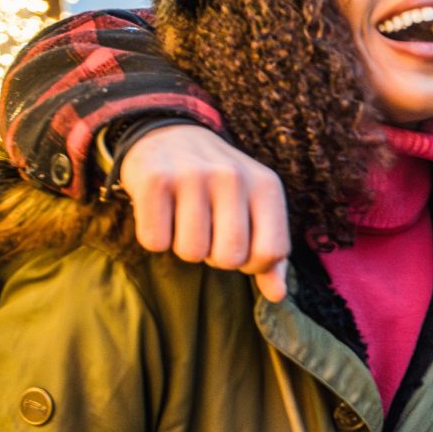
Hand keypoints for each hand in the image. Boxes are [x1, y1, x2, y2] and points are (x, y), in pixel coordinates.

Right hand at [118, 124, 291, 301]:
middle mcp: (233, 176)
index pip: (271, 252)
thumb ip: (269, 252)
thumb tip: (277, 296)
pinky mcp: (154, 180)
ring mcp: (193, 176)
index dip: (251, 264)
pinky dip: (154, 236)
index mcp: (266, 185)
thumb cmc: (219, 184)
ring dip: (183, 246)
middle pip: (229, 258)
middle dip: (215, 256)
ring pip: (191, 252)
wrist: (169, 135)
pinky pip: (155, 241)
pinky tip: (160, 212)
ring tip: (183, 219)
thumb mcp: (253, 208)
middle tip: (207, 231)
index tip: (238, 247)